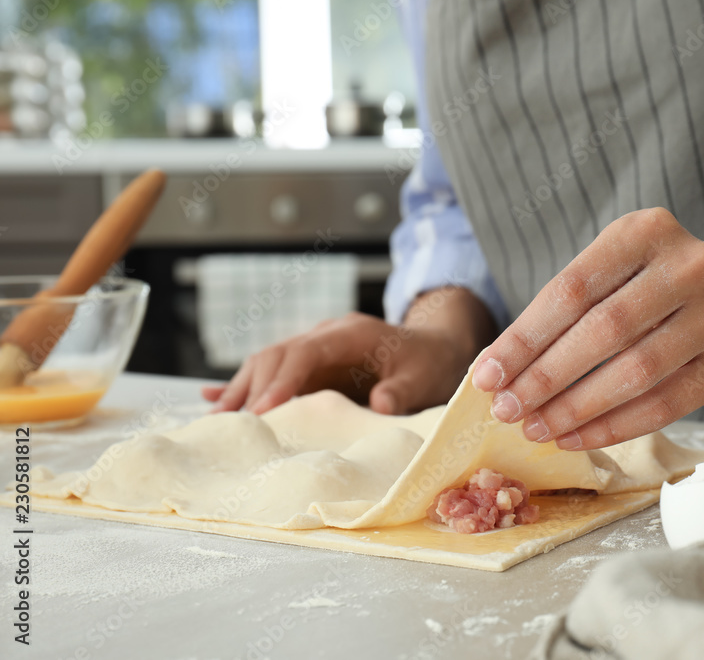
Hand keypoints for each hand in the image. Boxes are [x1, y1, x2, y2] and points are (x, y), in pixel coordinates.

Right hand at [202, 311, 474, 414]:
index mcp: (350, 333)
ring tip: (215, 422)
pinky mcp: (310, 366)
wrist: (434, 348)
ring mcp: (314, 349)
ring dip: (241, 390)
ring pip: (266, 363)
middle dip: (251, 388)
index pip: (306, 352)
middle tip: (232, 426)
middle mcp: (325, 336)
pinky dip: (245, 387)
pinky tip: (213, 400)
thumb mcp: (425, 378)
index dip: (282, 379)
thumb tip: (380, 404)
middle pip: (277, 355)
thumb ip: (403, 390)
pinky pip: (271, 373)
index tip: (263, 409)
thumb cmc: (429, 364)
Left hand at [471, 208, 703, 450]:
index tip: (487, 376)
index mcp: (645, 231)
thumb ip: (557, 311)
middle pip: (604, 330)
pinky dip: (612, 427)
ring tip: (536, 428)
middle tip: (507, 410)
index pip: (572, 290)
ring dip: (576, 409)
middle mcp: (691, 265)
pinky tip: (575, 437)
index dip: (524, 339)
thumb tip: (495, 369)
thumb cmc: (645, 286)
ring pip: (636, 372)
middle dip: (546, 377)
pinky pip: (665, 405)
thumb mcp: (607, 272)